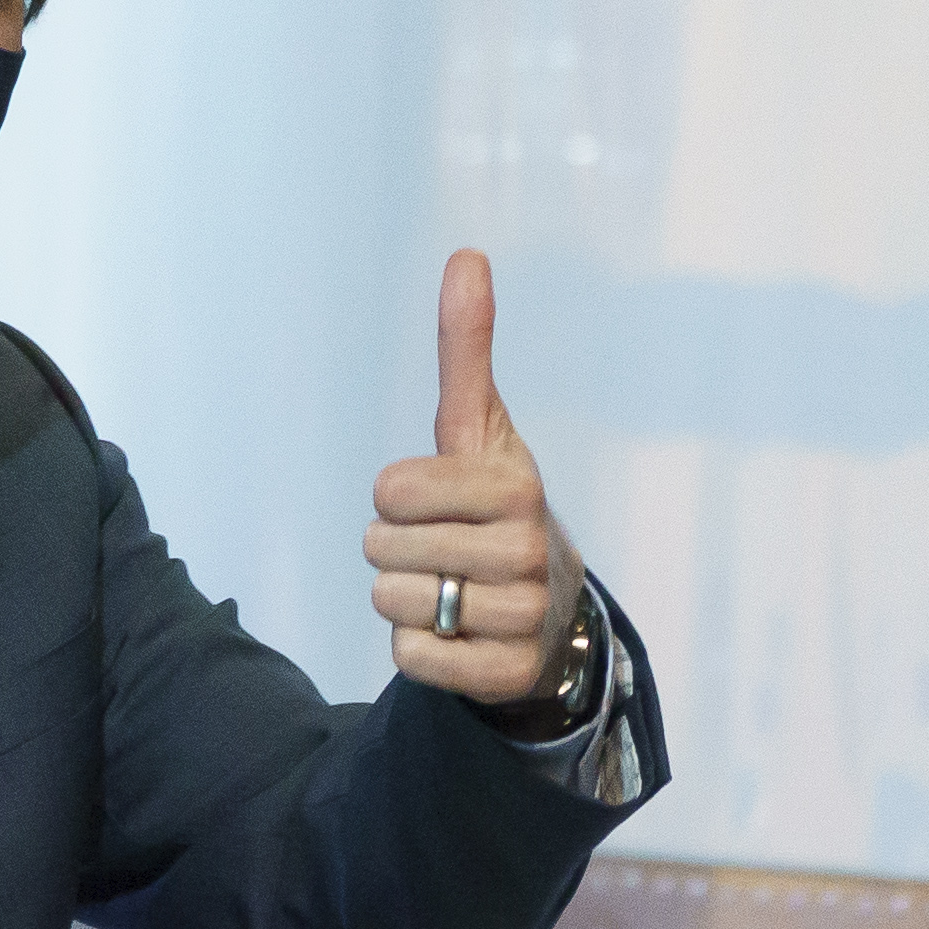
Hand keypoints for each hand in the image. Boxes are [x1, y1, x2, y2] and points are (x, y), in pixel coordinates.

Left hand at [363, 250, 583, 705]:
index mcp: (515, 485)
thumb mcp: (479, 429)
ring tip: (452, 590)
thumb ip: (466, 349)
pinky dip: (418, 649)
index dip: (394, 497)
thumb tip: (467, 255)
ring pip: (392, 604)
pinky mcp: (503, 673)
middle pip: (380, 548)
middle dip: (396, 549)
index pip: (388, 489)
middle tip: (442, 550)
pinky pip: (409, 658)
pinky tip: (458, 634)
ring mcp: (521, 616)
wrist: (549, 611)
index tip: (436, 501)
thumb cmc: (494, 506)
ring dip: (405, 599)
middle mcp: (526, 550)